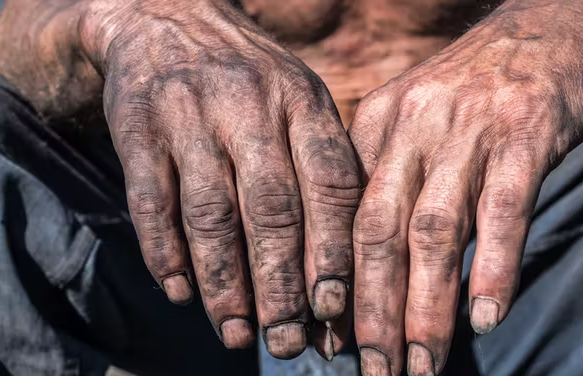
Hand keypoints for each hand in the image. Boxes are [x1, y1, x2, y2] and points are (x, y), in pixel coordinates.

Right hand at [80, 0, 359, 357]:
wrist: (166, 19)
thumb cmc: (251, 81)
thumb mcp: (300, 101)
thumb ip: (324, 169)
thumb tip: (344, 267)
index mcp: (302, 100)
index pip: (329, 184)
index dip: (333, 251)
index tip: (335, 309)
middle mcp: (249, 105)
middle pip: (272, 210)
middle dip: (281, 286)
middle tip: (287, 342)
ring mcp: (189, 114)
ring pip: (211, 215)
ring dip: (224, 283)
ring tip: (236, 334)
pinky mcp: (137, 127)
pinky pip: (150, 201)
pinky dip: (165, 252)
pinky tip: (180, 293)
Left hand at [349, 1, 582, 373]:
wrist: (557, 24)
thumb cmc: (483, 88)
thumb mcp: (422, 118)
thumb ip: (395, 177)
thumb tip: (376, 264)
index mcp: (379, 123)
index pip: (345, 218)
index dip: (338, 284)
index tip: (335, 340)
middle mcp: (415, 125)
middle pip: (378, 231)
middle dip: (372, 310)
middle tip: (372, 370)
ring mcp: (471, 128)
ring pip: (435, 231)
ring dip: (427, 306)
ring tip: (423, 363)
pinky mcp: (527, 133)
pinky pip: (504, 211)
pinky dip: (493, 268)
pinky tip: (486, 316)